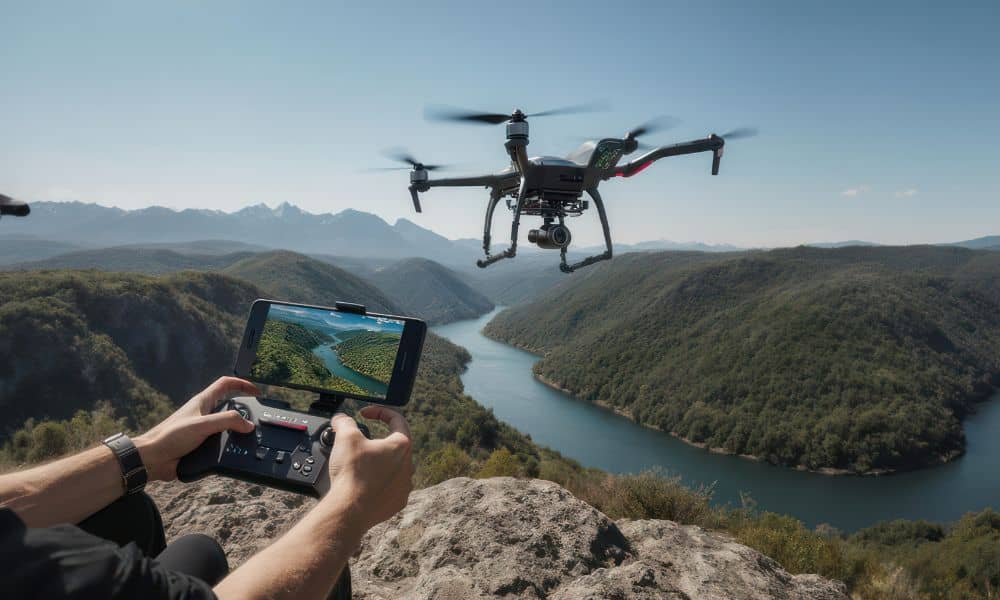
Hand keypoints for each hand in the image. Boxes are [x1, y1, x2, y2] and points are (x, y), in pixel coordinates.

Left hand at [135, 376, 258, 480]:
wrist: (153, 459)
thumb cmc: (170, 436)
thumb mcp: (202, 425)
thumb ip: (227, 421)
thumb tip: (248, 424)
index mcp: (203, 402)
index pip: (226, 384)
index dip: (242, 384)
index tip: (256, 392)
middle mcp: (204, 414)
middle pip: (229, 406)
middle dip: (244, 411)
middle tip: (255, 420)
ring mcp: (203, 430)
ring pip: (226, 427)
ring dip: (236, 432)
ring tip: (247, 439)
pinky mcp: (201, 445)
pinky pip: (220, 443)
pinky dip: (229, 447)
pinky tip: (233, 453)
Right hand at [324, 406, 413, 532]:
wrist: (350, 510)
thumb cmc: (352, 473)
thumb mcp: (345, 437)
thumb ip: (345, 422)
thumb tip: (341, 419)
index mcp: (401, 446)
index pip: (397, 420)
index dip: (379, 412)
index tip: (365, 414)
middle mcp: (408, 465)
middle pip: (396, 445)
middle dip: (378, 440)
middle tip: (359, 442)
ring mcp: (404, 486)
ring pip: (394, 467)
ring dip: (380, 462)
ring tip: (361, 464)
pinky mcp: (397, 502)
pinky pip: (391, 487)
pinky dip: (379, 482)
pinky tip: (364, 484)